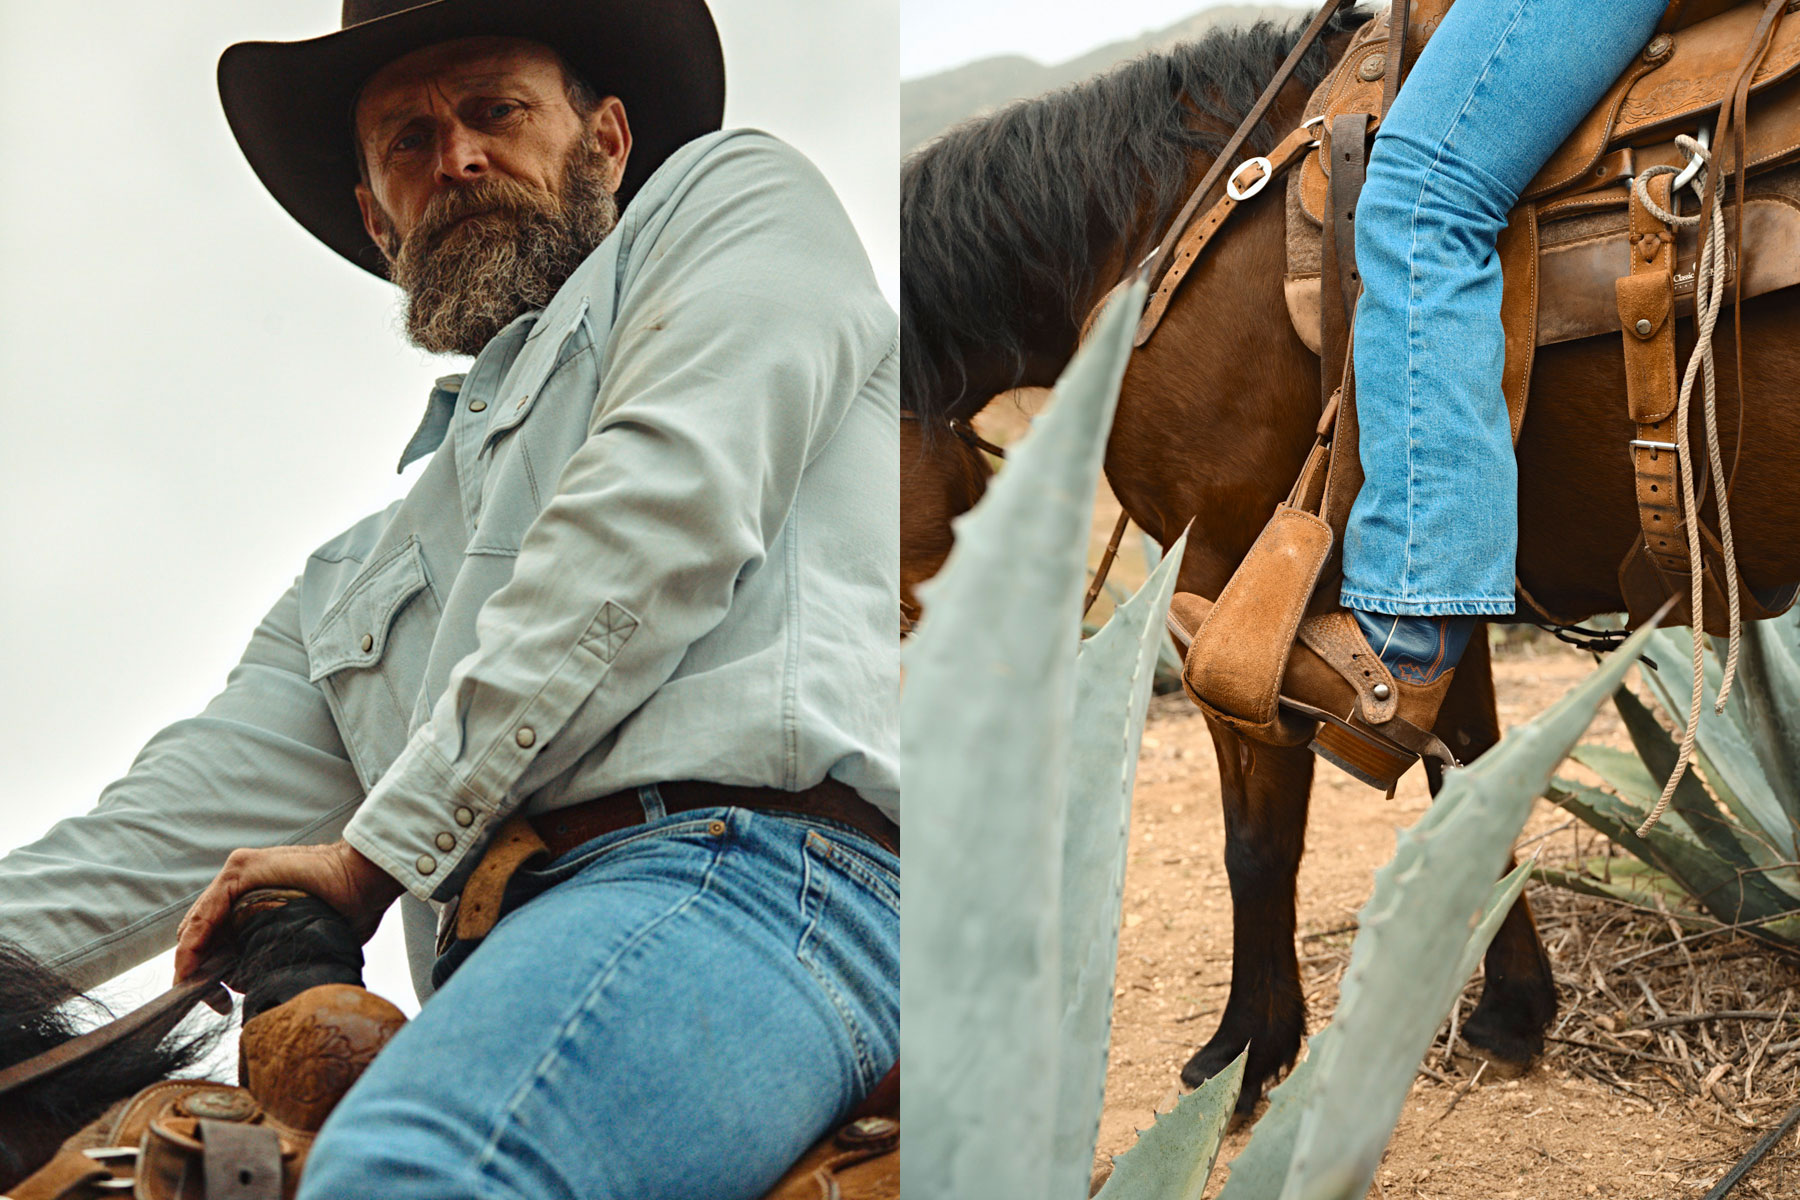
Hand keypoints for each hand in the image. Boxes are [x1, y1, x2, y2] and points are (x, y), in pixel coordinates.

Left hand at [174, 840, 402, 981]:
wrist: (365, 880)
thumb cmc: (346, 911)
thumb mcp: (301, 941)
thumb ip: (275, 956)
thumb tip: (254, 989)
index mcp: (253, 902)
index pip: (213, 939)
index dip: (207, 972)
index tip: (219, 1003)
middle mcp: (240, 886)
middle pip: (199, 932)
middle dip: (199, 971)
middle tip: (216, 1002)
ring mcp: (238, 875)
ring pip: (197, 923)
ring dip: (196, 960)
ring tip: (208, 989)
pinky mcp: (241, 869)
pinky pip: (205, 912)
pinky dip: (195, 942)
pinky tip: (196, 965)